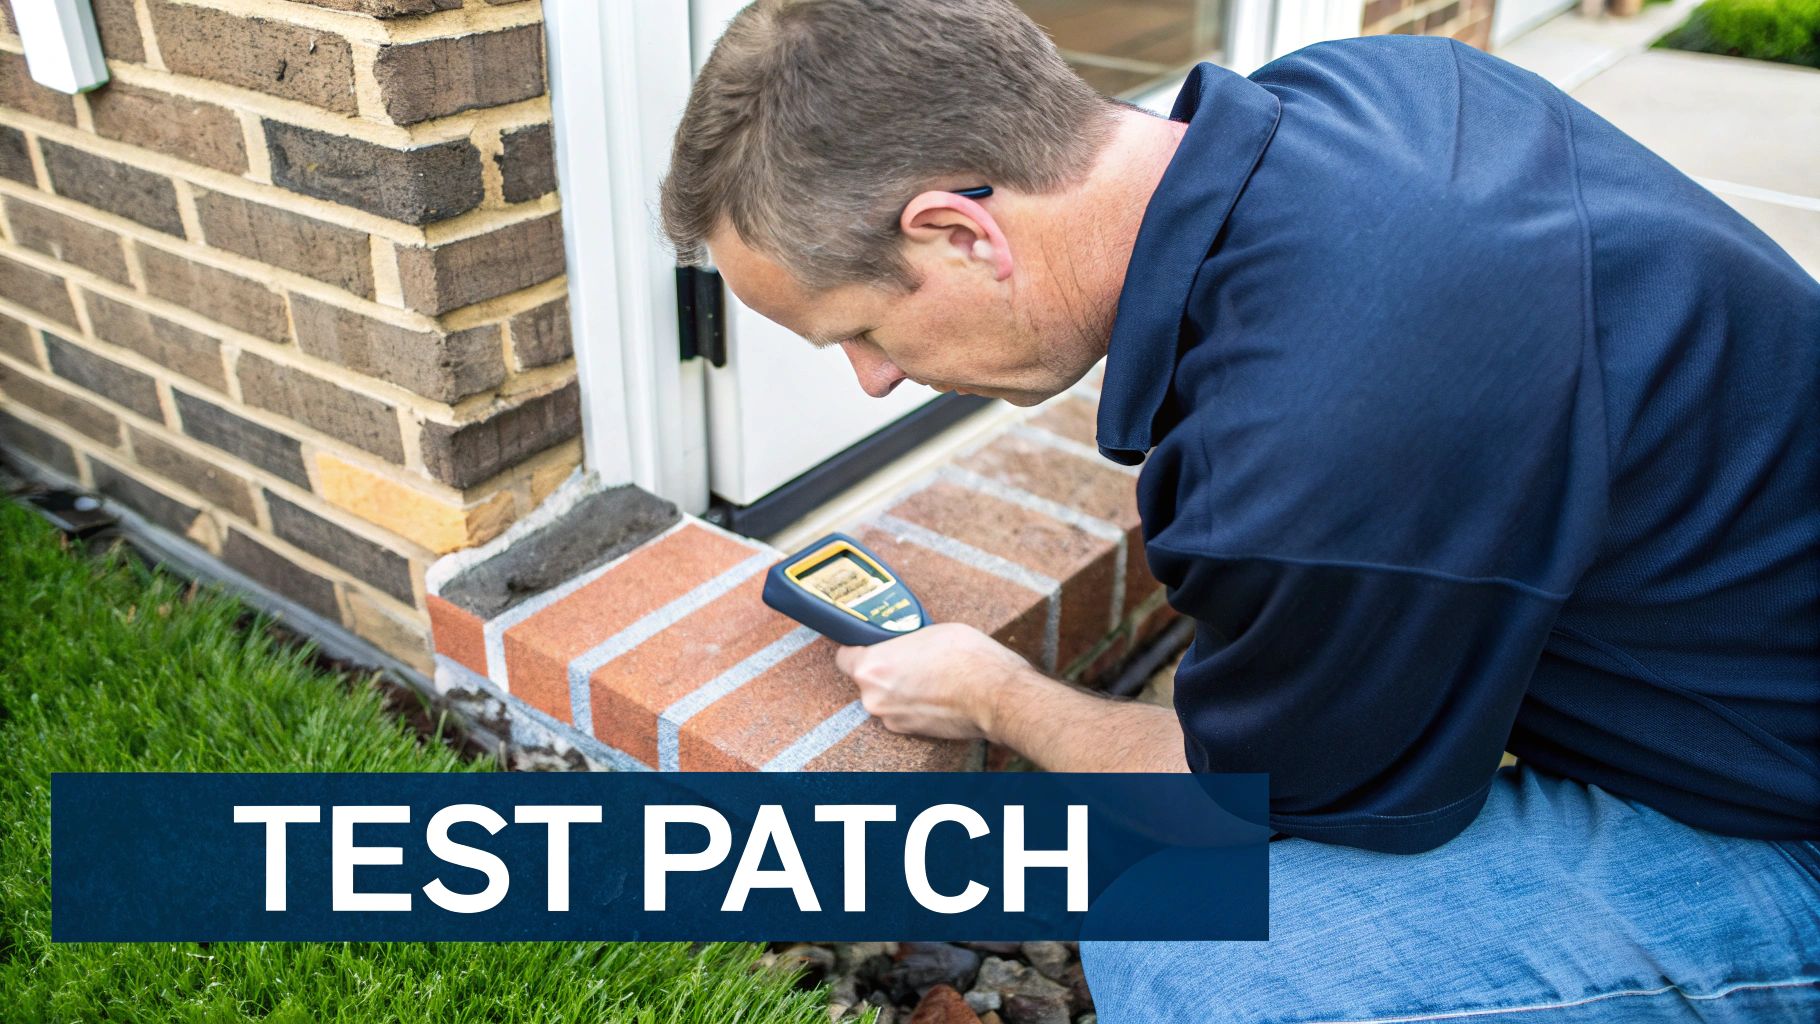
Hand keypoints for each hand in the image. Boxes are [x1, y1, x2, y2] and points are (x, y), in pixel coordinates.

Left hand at [834, 623, 1031, 740]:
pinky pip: (902, 712)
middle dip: (884, 669)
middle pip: (866, 679)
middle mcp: (874, 698)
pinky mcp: (910, 732)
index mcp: (872, 667)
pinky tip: (936, 692)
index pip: (843, 657)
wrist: (996, 695)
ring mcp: (892, 719)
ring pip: (885, 697)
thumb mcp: (928, 630)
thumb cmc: (967, 658)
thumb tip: (900, 646)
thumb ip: (903, 642)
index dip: (857, 648)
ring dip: (899, 688)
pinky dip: (913, 704)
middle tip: (909, 657)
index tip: (868, 643)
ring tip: (929, 675)